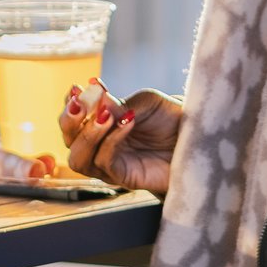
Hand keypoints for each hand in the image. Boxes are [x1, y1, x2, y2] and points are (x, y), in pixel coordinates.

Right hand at [58, 79, 180, 195]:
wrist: (198, 138)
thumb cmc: (171, 119)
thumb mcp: (145, 103)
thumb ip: (119, 104)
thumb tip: (95, 99)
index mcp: (100, 123)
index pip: (72, 117)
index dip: (69, 103)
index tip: (77, 89)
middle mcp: (100, 145)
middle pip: (68, 139)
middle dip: (68, 120)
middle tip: (80, 103)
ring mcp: (109, 163)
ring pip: (78, 157)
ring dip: (87, 134)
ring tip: (105, 116)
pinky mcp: (123, 178)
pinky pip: (105, 162)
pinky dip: (111, 141)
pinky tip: (126, 123)